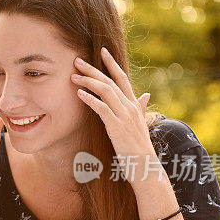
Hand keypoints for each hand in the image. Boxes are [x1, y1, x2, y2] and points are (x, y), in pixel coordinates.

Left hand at [71, 47, 154, 185]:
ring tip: (73, 75)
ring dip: (88, 81)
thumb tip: (144, 95)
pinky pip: (101, 108)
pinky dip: (90, 99)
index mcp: (134, 106)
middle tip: (77, 60)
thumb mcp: (140, 126)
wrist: (145, 168)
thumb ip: (138, 109)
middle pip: (110, 81)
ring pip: (105, 91)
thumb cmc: (139, 150)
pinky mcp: (116, 127)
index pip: (123, 78)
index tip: (102, 51)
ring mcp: (124, 116)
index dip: (112, 64)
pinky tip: (79, 93)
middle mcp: (130, 107)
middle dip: (93, 69)